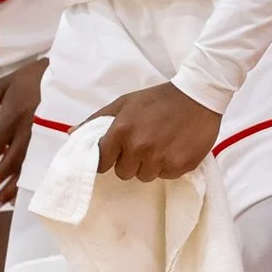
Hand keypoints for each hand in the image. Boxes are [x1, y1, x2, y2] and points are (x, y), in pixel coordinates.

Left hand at [0, 57, 45, 209]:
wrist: (74, 74)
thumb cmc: (36, 78)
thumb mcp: (7, 84)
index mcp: (15, 117)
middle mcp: (30, 133)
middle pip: (8, 165)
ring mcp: (46, 141)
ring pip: (26, 172)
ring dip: (7, 192)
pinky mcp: (58, 145)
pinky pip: (42, 170)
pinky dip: (29, 186)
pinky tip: (19, 199)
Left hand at [92, 84, 223, 181]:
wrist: (199, 95)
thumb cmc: (158, 98)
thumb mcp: (124, 103)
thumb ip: (97, 120)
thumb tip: (72, 135)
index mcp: (122, 131)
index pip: (101, 163)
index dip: (108, 158)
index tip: (116, 152)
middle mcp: (139, 147)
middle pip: (123, 173)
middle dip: (130, 161)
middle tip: (144, 143)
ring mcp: (161, 158)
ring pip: (145, 176)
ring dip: (150, 165)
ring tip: (160, 144)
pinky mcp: (180, 165)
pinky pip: (166, 176)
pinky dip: (168, 166)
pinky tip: (174, 148)